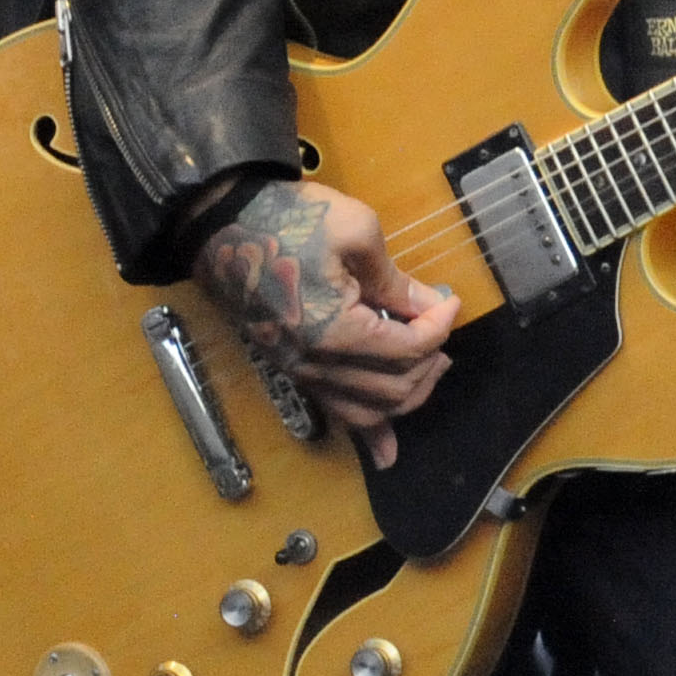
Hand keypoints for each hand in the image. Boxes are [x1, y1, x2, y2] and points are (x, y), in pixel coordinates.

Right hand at [192, 178, 459, 469]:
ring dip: (407, 394)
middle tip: (442, 328)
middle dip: (429, 361)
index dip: (439, 326)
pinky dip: (368, 433)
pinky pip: (336, 412)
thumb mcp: (356, 231)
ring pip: (368, 411)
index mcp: (335, 333)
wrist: (224, 225)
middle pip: (393, 388)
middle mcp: (316, 366)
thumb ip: (395, 280)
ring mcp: (300, 372)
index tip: (451, 299)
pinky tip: (388, 455)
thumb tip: (430, 306)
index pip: (407, 350)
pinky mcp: (291, 368)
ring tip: (431, 365)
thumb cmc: (290, 220)